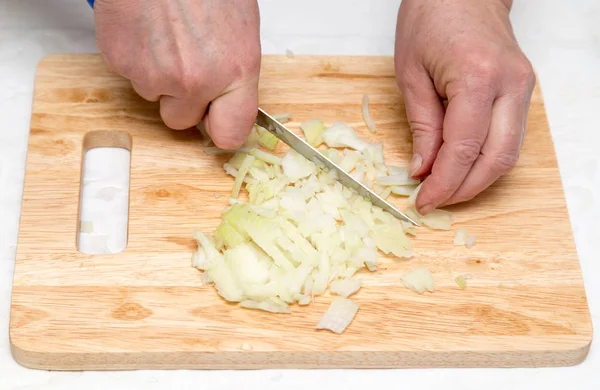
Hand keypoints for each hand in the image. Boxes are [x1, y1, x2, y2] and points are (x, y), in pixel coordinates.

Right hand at [93, 0, 260, 148]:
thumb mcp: (241, 29)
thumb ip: (234, 74)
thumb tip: (227, 100)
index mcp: (235, 71)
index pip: (230, 134)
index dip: (221, 127)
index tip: (217, 120)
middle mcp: (196, 80)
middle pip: (182, 120)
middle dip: (182, 100)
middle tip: (184, 62)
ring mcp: (155, 75)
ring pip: (153, 96)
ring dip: (158, 74)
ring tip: (165, 34)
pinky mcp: (121, 62)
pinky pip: (130, 74)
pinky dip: (135, 57)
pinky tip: (146, 29)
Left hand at [394, 0, 534, 214]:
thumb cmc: (430, 18)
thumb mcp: (411, 74)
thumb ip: (421, 126)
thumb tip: (423, 169)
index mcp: (477, 78)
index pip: (462, 149)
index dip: (443, 183)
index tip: (423, 201)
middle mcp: (510, 85)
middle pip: (496, 159)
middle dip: (464, 189)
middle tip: (435, 201)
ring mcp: (522, 88)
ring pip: (509, 153)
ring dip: (477, 179)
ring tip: (446, 189)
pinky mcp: (522, 90)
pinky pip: (509, 137)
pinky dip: (485, 159)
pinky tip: (462, 167)